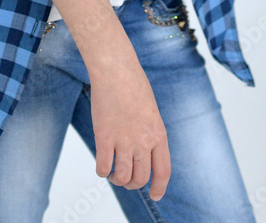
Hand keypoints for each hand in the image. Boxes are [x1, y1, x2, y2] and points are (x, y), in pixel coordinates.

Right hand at [89, 58, 170, 201]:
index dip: (159, 187)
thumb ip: (150, 134)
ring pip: (122, 177)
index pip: (163, 171)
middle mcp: (143, 141)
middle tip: (126, 179)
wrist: (116, 69)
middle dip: (133, 184)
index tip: (155, 195)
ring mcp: (124, 140)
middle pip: (141, 178)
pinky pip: (103, 167)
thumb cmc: (133, 84)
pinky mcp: (104, 137)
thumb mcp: (151, 112)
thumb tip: (143, 154)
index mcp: (158, 134)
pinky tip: (102, 165)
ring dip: (117, 180)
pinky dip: (102, 171)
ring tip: (114, 173)